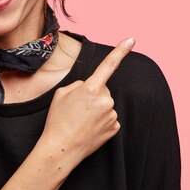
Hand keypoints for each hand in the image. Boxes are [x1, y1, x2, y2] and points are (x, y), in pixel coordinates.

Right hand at [41, 37, 135, 164]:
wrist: (61, 149)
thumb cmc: (58, 120)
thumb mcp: (62, 94)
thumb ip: (79, 84)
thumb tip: (90, 87)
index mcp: (91, 88)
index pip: (109, 65)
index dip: (121, 50)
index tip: (131, 39)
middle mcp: (106, 100)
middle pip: (103, 89)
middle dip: (93, 94)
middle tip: (78, 109)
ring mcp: (112, 114)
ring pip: (106, 104)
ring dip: (96, 109)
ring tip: (81, 121)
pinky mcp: (115, 127)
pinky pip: (109, 118)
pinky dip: (101, 121)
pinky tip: (89, 128)